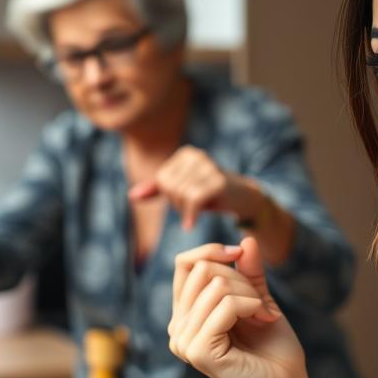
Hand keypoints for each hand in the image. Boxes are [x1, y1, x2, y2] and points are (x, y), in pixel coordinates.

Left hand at [128, 145, 261, 229]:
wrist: (244, 199)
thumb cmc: (212, 195)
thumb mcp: (183, 190)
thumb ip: (157, 191)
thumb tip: (132, 196)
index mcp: (186, 154)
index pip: (161, 179)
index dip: (170, 196)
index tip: (186, 201)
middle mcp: (197, 155)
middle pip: (169, 187)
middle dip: (177, 203)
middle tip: (193, 208)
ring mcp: (209, 167)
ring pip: (180, 195)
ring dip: (185, 210)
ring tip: (197, 211)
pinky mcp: (218, 182)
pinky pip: (192, 200)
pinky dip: (190, 215)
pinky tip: (191, 224)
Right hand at [169, 236, 310, 377]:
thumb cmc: (272, 345)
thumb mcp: (259, 297)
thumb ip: (248, 270)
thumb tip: (245, 238)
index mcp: (185, 315)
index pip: (185, 263)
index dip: (212, 250)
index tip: (240, 255)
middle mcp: (177, 328)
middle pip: (202, 269)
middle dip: (240, 278)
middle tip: (261, 303)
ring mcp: (184, 341)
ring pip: (216, 285)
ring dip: (250, 294)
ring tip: (264, 315)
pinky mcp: (199, 351)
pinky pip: (225, 306)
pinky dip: (250, 305)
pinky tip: (263, 320)